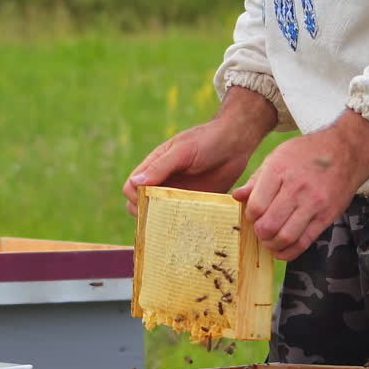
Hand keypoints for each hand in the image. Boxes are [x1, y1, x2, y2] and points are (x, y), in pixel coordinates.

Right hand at [122, 86, 276, 215]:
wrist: (236, 142)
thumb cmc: (207, 140)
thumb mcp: (182, 151)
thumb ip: (160, 167)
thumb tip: (134, 184)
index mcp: (154, 166)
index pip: (131, 187)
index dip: (133, 198)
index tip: (146, 203)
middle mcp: (163, 181)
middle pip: (141, 204)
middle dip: (146, 214)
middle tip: (161, 218)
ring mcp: (178, 193)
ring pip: (161, 214)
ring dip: (164, 222)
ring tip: (175, 226)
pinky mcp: (195, 202)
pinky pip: (183, 217)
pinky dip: (182, 224)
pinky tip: (190, 228)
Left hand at [234, 109, 368, 259]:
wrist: (346, 151)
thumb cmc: (307, 152)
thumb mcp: (277, 156)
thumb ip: (256, 179)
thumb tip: (237, 196)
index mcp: (279, 171)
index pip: (256, 206)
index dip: (250, 216)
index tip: (253, 215)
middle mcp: (296, 188)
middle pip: (269, 224)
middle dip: (260, 233)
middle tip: (260, 230)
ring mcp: (313, 204)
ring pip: (286, 237)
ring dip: (272, 244)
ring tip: (270, 240)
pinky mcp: (327, 216)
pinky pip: (305, 242)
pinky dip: (290, 252)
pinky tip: (282, 249)